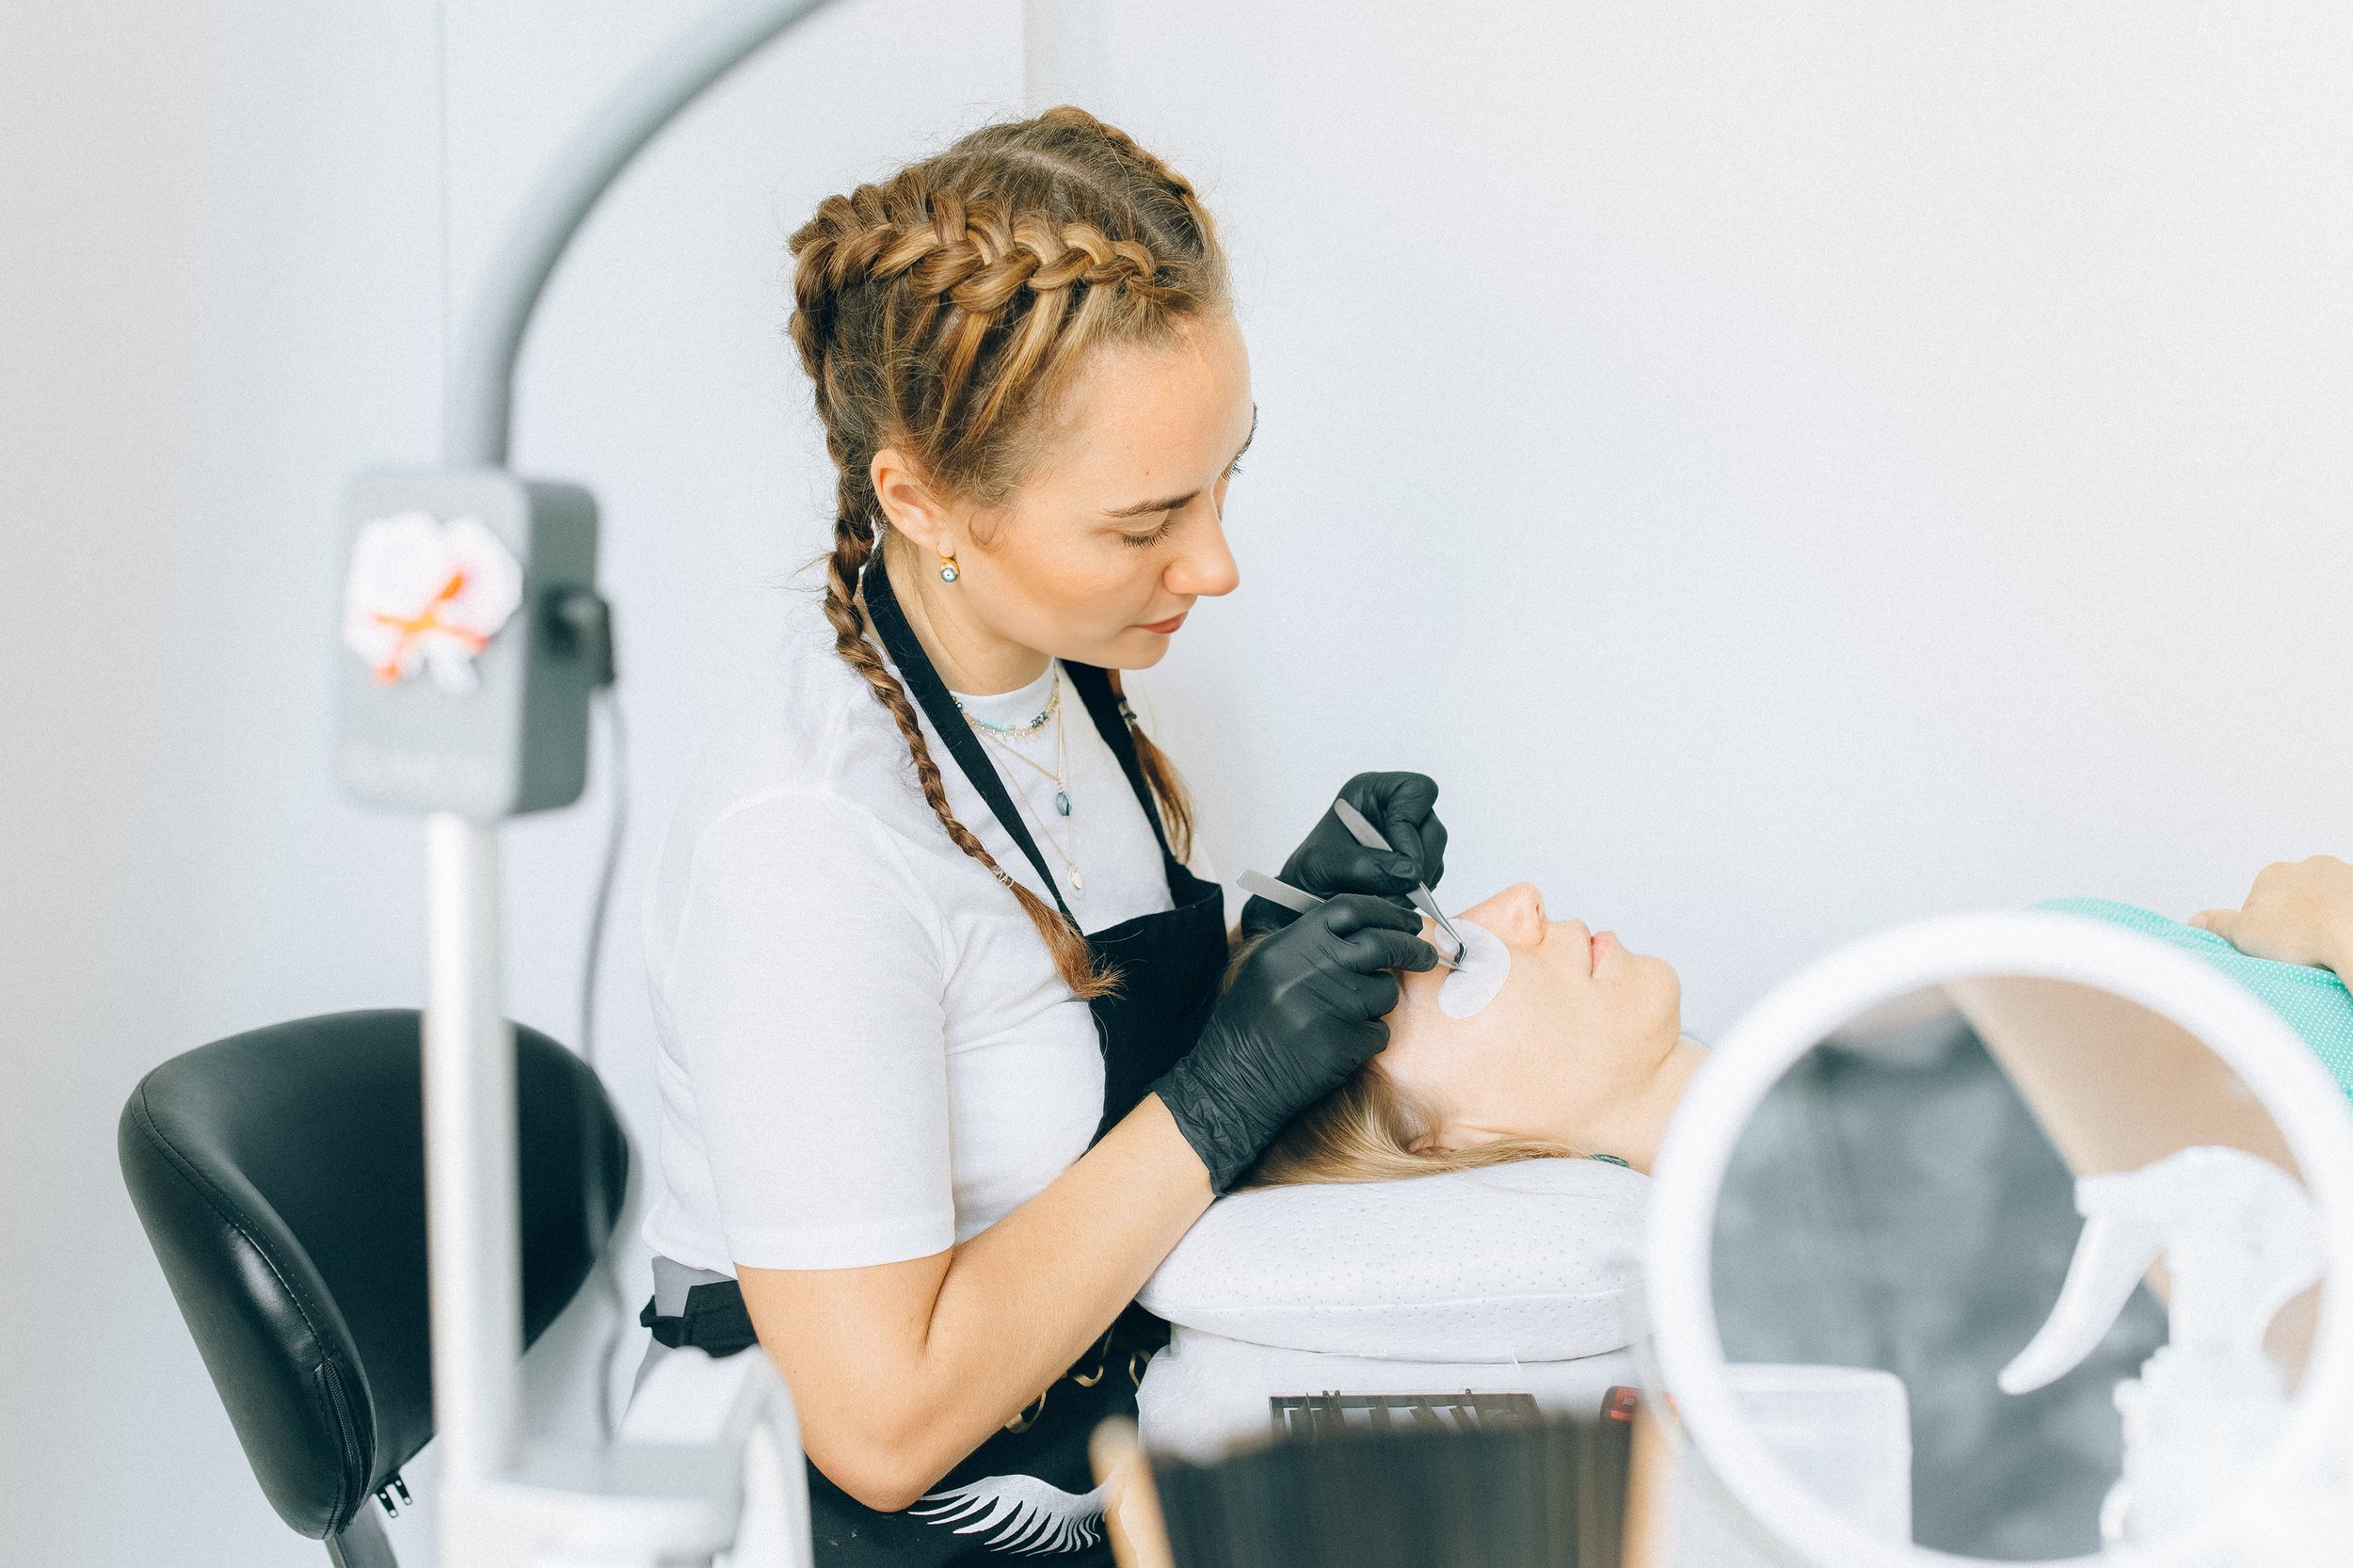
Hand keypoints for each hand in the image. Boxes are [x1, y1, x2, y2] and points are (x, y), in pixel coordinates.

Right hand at [1154, 895, 1437, 1191]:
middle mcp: (1310, 968)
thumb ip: (1312, 945)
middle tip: (1426, 955)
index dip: (1386, 912)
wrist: (1234, 1080)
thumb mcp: (1269, 968)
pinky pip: (1378, 1032)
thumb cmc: (1251, 1024)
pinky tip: (1338, 1045)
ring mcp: (1330, 1005)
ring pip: (1385, 991)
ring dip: (1378, 1002)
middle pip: (1381, 943)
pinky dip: (1367, 1039)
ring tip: (1346, 1017)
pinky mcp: (1344, 1042)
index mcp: (1290, 944)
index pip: (1350, 908)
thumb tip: (1372, 928)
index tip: (1407, 920)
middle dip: (1411, 948)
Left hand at [1238, 771, 1449, 939]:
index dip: (1411, 824)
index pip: (1417, 790)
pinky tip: (1390, 899)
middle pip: (1433, 828)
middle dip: (1418, 863)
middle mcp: (1394, 810)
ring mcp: (1406, 837)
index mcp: (1372, 793)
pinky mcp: (1413, 862)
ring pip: (1436, 856)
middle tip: (1395, 889)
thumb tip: (1412, 874)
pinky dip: (1416, 893)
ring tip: (1384, 898)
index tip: (1396, 856)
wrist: (1306, 898)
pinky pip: (1432, 876)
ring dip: (1417, 883)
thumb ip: (1366, 867)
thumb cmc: (1309, 872)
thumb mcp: (1325, 866)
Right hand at [2192, 856, 2352, 975]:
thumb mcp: (2244, 934)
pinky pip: (2346, 907)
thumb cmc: (2304, 934)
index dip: (2260, 928)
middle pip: (2291, 898)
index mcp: (2273, 873)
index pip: (2257, 903)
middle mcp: (2307, 866)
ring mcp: (2340, 875)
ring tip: (2322, 944)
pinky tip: (2342, 937)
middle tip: (2296, 946)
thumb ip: (2218, 924)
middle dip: (2292, 919)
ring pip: (2322, 901)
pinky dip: (2344, 920)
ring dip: (2320, 918)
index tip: (2270, 944)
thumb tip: (2196, 920)